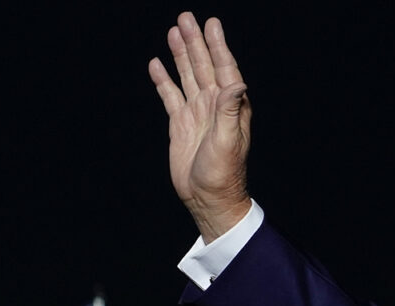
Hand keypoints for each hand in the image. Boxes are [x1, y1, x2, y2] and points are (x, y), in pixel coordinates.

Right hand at [148, 13, 251, 241]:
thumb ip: (229, 110)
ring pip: (187, 76)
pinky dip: (164, 80)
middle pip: (204, 66)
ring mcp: (196, 113)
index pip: (224, 69)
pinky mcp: (180, 124)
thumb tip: (238, 83)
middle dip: (195, 42)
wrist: (208, 198)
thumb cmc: (223, 174)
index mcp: (229, 107)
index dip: (217, 46)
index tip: (211, 24)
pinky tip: (157, 64)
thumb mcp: (227, 141)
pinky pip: (170, 95)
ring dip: (181, 54)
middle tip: (186, 18)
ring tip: (174, 32)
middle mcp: (214, 106)